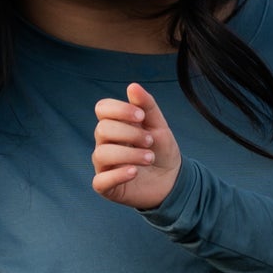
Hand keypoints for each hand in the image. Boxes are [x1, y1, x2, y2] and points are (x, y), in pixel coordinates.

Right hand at [93, 83, 181, 209]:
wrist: (172, 181)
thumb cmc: (161, 151)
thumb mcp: (159, 126)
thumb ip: (147, 106)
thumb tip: (132, 86)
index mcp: (115, 125)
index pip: (102, 108)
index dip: (119, 109)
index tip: (141, 117)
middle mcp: (105, 144)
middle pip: (102, 129)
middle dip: (129, 133)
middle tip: (150, 141)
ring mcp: (104, 166)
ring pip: (101, 154)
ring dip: (129, 154)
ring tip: (150, 158)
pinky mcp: (106, 186)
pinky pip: (100, 180)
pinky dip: (118, 174)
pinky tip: (134, 172)